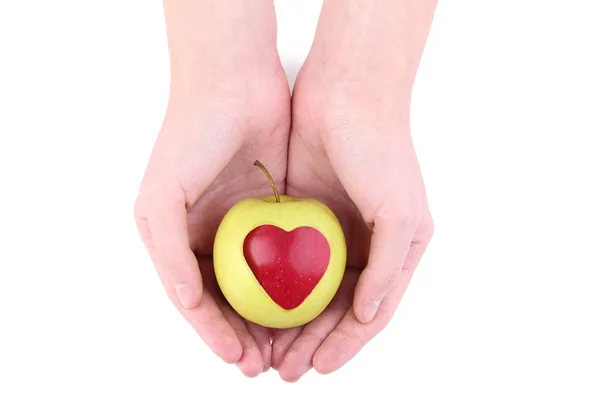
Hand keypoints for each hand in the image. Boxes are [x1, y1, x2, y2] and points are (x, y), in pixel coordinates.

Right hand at [134, 0, 289, 376]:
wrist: (234, 82)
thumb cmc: (190, 136)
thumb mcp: (162, 199)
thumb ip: (168, 254)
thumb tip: (185, 303)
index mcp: (178, 239)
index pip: (197, 302)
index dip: (216, 335)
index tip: (240, 360)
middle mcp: (210, 236)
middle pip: (231, 301)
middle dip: (247, 336)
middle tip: (269, 366)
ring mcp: (244, 225)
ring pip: (262, 285)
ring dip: (273, 319)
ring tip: (290, 348)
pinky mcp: (274, 210)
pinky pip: (285, 257)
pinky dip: (294, 284)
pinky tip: (309, 307)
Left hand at [272, 36, 434, 381]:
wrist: (346, 93)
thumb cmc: (381, 150)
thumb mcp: (400, 214)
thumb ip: (388, 269)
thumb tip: (368, 318)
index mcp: (394, 251)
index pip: (369, 313)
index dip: (345, 345)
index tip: (319, 367)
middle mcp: (362, 246)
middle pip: (335, 310)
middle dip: (312, 342)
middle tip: (284, 368)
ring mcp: (330, 232)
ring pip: (307, 292)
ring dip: (289, 324)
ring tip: (266, 351)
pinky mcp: (300, 214)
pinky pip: (285, 262)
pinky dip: (273, 289)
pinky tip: (256, 309)